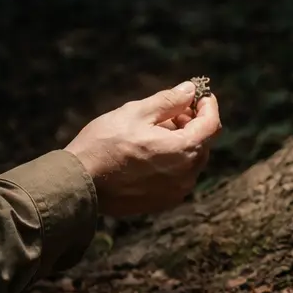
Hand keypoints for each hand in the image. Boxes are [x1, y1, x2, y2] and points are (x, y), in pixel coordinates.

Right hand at [65, 81, 221, 216]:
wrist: (80, 182)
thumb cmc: (105, 143)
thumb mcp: (136, 112)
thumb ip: (169, 101)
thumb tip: (190, 90)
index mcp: (184, 150)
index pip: (212, 125)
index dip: (208, 106)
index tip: (199, 95)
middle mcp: (186, 175)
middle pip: (202, 143)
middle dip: (192, 124)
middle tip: (170, 111)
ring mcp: (175, 192)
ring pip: (190, 161)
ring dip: (181, 143)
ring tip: (153, 132)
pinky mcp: (162, 202)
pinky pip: (177, 177)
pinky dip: (172, 162)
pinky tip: (148, 154)